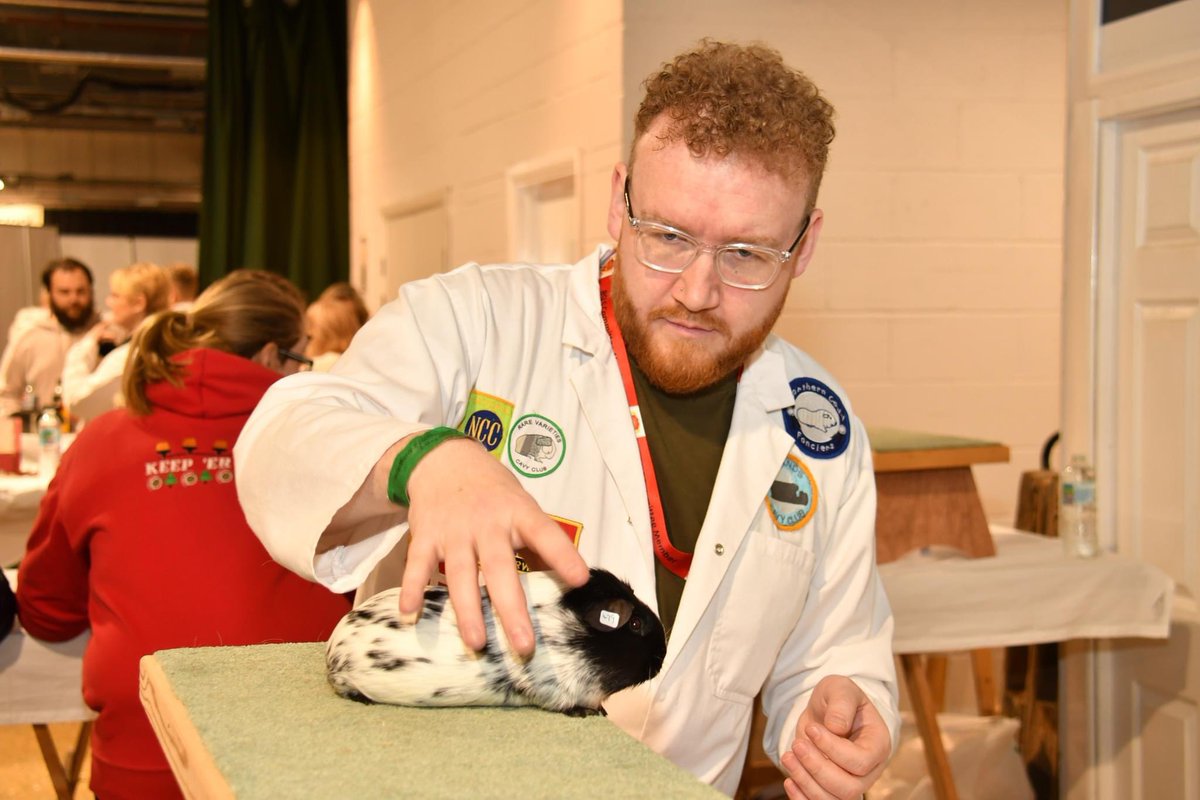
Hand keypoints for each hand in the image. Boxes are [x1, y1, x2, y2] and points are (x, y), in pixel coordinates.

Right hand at [398, 437, 588, 656]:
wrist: (444, 459)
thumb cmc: (493, 492)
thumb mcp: (521, 506)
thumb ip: (538, 544)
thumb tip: (565, 583)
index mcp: (518, 513)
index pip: (544, 533)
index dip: (562, 555)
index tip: (579, 579)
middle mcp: (487, 522)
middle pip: (500, 567)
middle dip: (512, 609)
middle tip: (524, 645)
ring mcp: (454, 530)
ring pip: (460, 573)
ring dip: (467, 609)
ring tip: (476, 642)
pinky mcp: (425, 534)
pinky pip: (417, 564)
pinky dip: (412, 587)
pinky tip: (409, 613)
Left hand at [780, 675, 891, 799]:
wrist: (826, 711)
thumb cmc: (838, 698)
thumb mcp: (841, 689)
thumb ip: (841, 704)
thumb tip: (836, 727)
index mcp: (877, 745)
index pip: (860, 761)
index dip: (833, 749)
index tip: (812, 729)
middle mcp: (869, 770)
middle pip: (849, 788)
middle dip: (818, 769)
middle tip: (797, 745)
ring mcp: (851, 783)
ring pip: (833, 799)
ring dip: (806, 782)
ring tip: (788, 756)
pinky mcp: (832, 789)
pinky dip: (802, 799)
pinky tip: (789, 780)